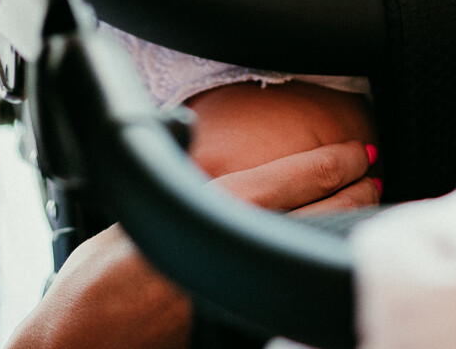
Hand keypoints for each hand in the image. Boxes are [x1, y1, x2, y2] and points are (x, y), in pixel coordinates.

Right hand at [7, 142, 373, 348]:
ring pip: (306, 253)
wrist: (81, 346)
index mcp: (207, 218)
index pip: (289, 181)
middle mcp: (234, 257)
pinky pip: (288, 289)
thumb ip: (165, 169)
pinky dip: (308, 268)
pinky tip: (324, 258)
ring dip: (336, 229)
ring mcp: (246, 297)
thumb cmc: (93, 288)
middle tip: (375, 175)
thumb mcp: (126, 211)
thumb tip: (187, 128)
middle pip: (313, 218)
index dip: (332, 164)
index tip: (359, 152)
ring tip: (365, 208)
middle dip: (351, 195)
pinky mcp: (243, 330)